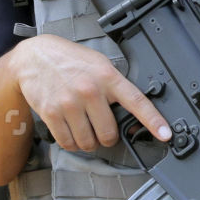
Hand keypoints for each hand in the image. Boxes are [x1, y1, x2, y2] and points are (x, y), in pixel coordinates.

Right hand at [11, 34, 171, 151]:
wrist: (34, 56)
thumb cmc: (70, 60)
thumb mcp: (99, 64)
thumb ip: (115, 87)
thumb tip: (131, 116)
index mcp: (107, 76)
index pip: (136, 101)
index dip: (153, 120)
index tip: (165, 134)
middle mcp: (90, 90)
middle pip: (109, 133)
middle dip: (107, 137)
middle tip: (102, 128)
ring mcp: (69, 102)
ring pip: (88, 142)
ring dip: (89, 142)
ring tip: (85, 128)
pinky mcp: (51, 113)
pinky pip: (68, 143)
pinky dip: (72, 143)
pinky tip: (71, 131)